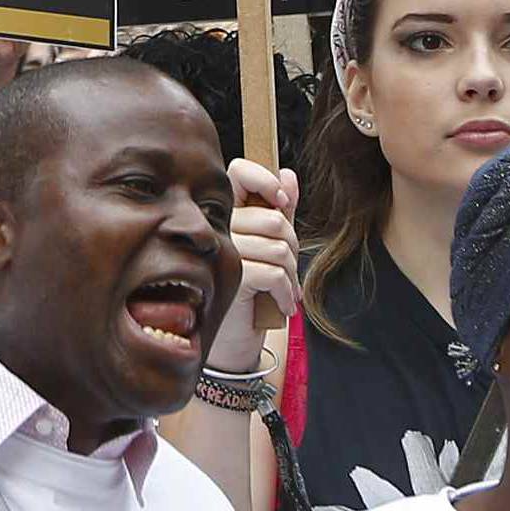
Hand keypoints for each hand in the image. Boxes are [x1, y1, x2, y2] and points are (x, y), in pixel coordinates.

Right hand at [206, 160, 300, 373]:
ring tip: (286, 290)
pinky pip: (275, 273)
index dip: (266, 180)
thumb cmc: (251, 288)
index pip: (240, 171)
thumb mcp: (268, 244)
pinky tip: (282, 304)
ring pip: (280, 247)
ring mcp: (221, 251)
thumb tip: (289, 175)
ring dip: (292, 275)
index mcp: (224, 212)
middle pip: (274, 219)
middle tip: (288, 269)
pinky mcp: (231, 276)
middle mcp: (217, 227)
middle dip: (293, 247)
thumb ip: (278, 209)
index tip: (282, 201)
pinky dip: (286, 291)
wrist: (234, 339)